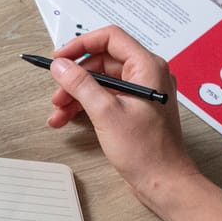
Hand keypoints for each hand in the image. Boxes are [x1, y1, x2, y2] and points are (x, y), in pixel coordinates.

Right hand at [46, 25, 199, 213]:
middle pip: (102, 61)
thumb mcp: (106, 113)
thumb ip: (80, 84)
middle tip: (58, 93)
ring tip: (58, 112)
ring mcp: (141, 92)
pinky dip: (86, 105)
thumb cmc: (147, 152)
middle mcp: (147, 75)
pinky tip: (69, 119)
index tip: (60, 59)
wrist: (164, 182)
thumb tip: (61, 65)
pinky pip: (107, 97)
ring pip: (101, 81)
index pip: (110, 38)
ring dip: (77, 94)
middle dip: (75, 77)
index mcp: (147, 67)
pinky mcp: (135, 109)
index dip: (81, 45)